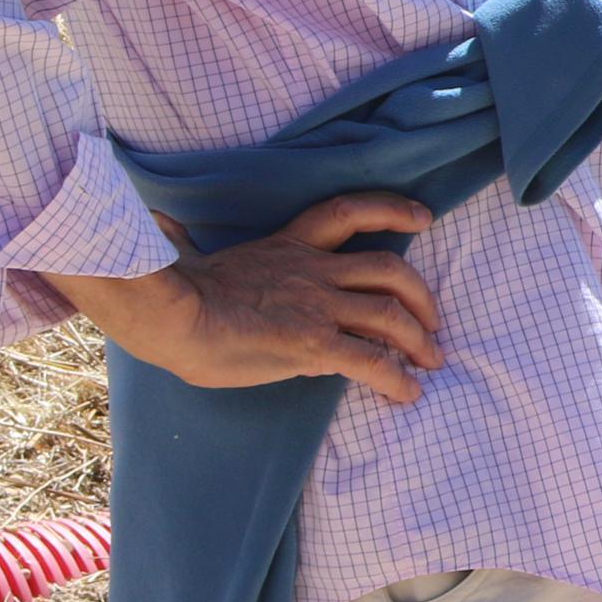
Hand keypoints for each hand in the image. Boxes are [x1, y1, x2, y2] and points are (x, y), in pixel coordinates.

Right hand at [57, 194, 445, 407]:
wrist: (169, 316)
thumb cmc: (170, 294)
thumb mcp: (199, 259)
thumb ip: (205, 247)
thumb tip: (170, 227)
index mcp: (288, 245)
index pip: (349, 212)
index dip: (393, 209)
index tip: (423, 216)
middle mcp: (313, 270)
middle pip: (390, 269)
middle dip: (422, 296)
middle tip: (433, 322)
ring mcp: (317, 306)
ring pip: (390, 313)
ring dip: (419, 339)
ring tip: (431, 361)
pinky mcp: (313, 343)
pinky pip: (371, 360)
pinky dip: (397, 377)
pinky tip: (408, 392)